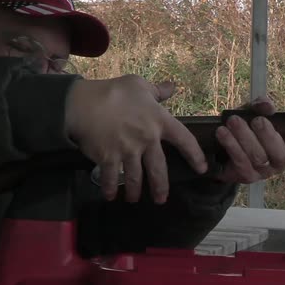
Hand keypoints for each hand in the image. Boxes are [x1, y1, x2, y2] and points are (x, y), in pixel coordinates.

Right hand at [64, 75, 206, 203]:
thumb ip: (157, 91)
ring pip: (136, 178)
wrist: (83, 102)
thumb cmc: (113, 91)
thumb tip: (172, 87)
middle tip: (162, 199)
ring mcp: (128, 150)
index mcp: (158, 120)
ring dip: (135, 191)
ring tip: (134, 199)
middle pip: (159, 168)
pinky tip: (110, 196)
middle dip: (161, 187)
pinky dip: (111, 189)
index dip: (195, 155)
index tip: (202, 168)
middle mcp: (147, 139)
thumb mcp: (138, 85)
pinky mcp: (109, 158)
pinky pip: (112, 178)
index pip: (184, 139)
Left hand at [215, 95, 284, 183]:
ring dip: (245, 137)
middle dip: (269, 136)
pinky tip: (223, 133)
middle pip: (280, 156)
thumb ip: (260, 107)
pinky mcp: (246, 176)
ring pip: (259, 158)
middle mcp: (278, 163)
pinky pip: (241, 162)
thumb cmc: (245, 129)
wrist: (221, 148)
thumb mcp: (252, 114)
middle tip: (257, 121)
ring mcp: (262, 172)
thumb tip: (266, 106)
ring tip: (234, 121)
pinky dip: (232, 145)